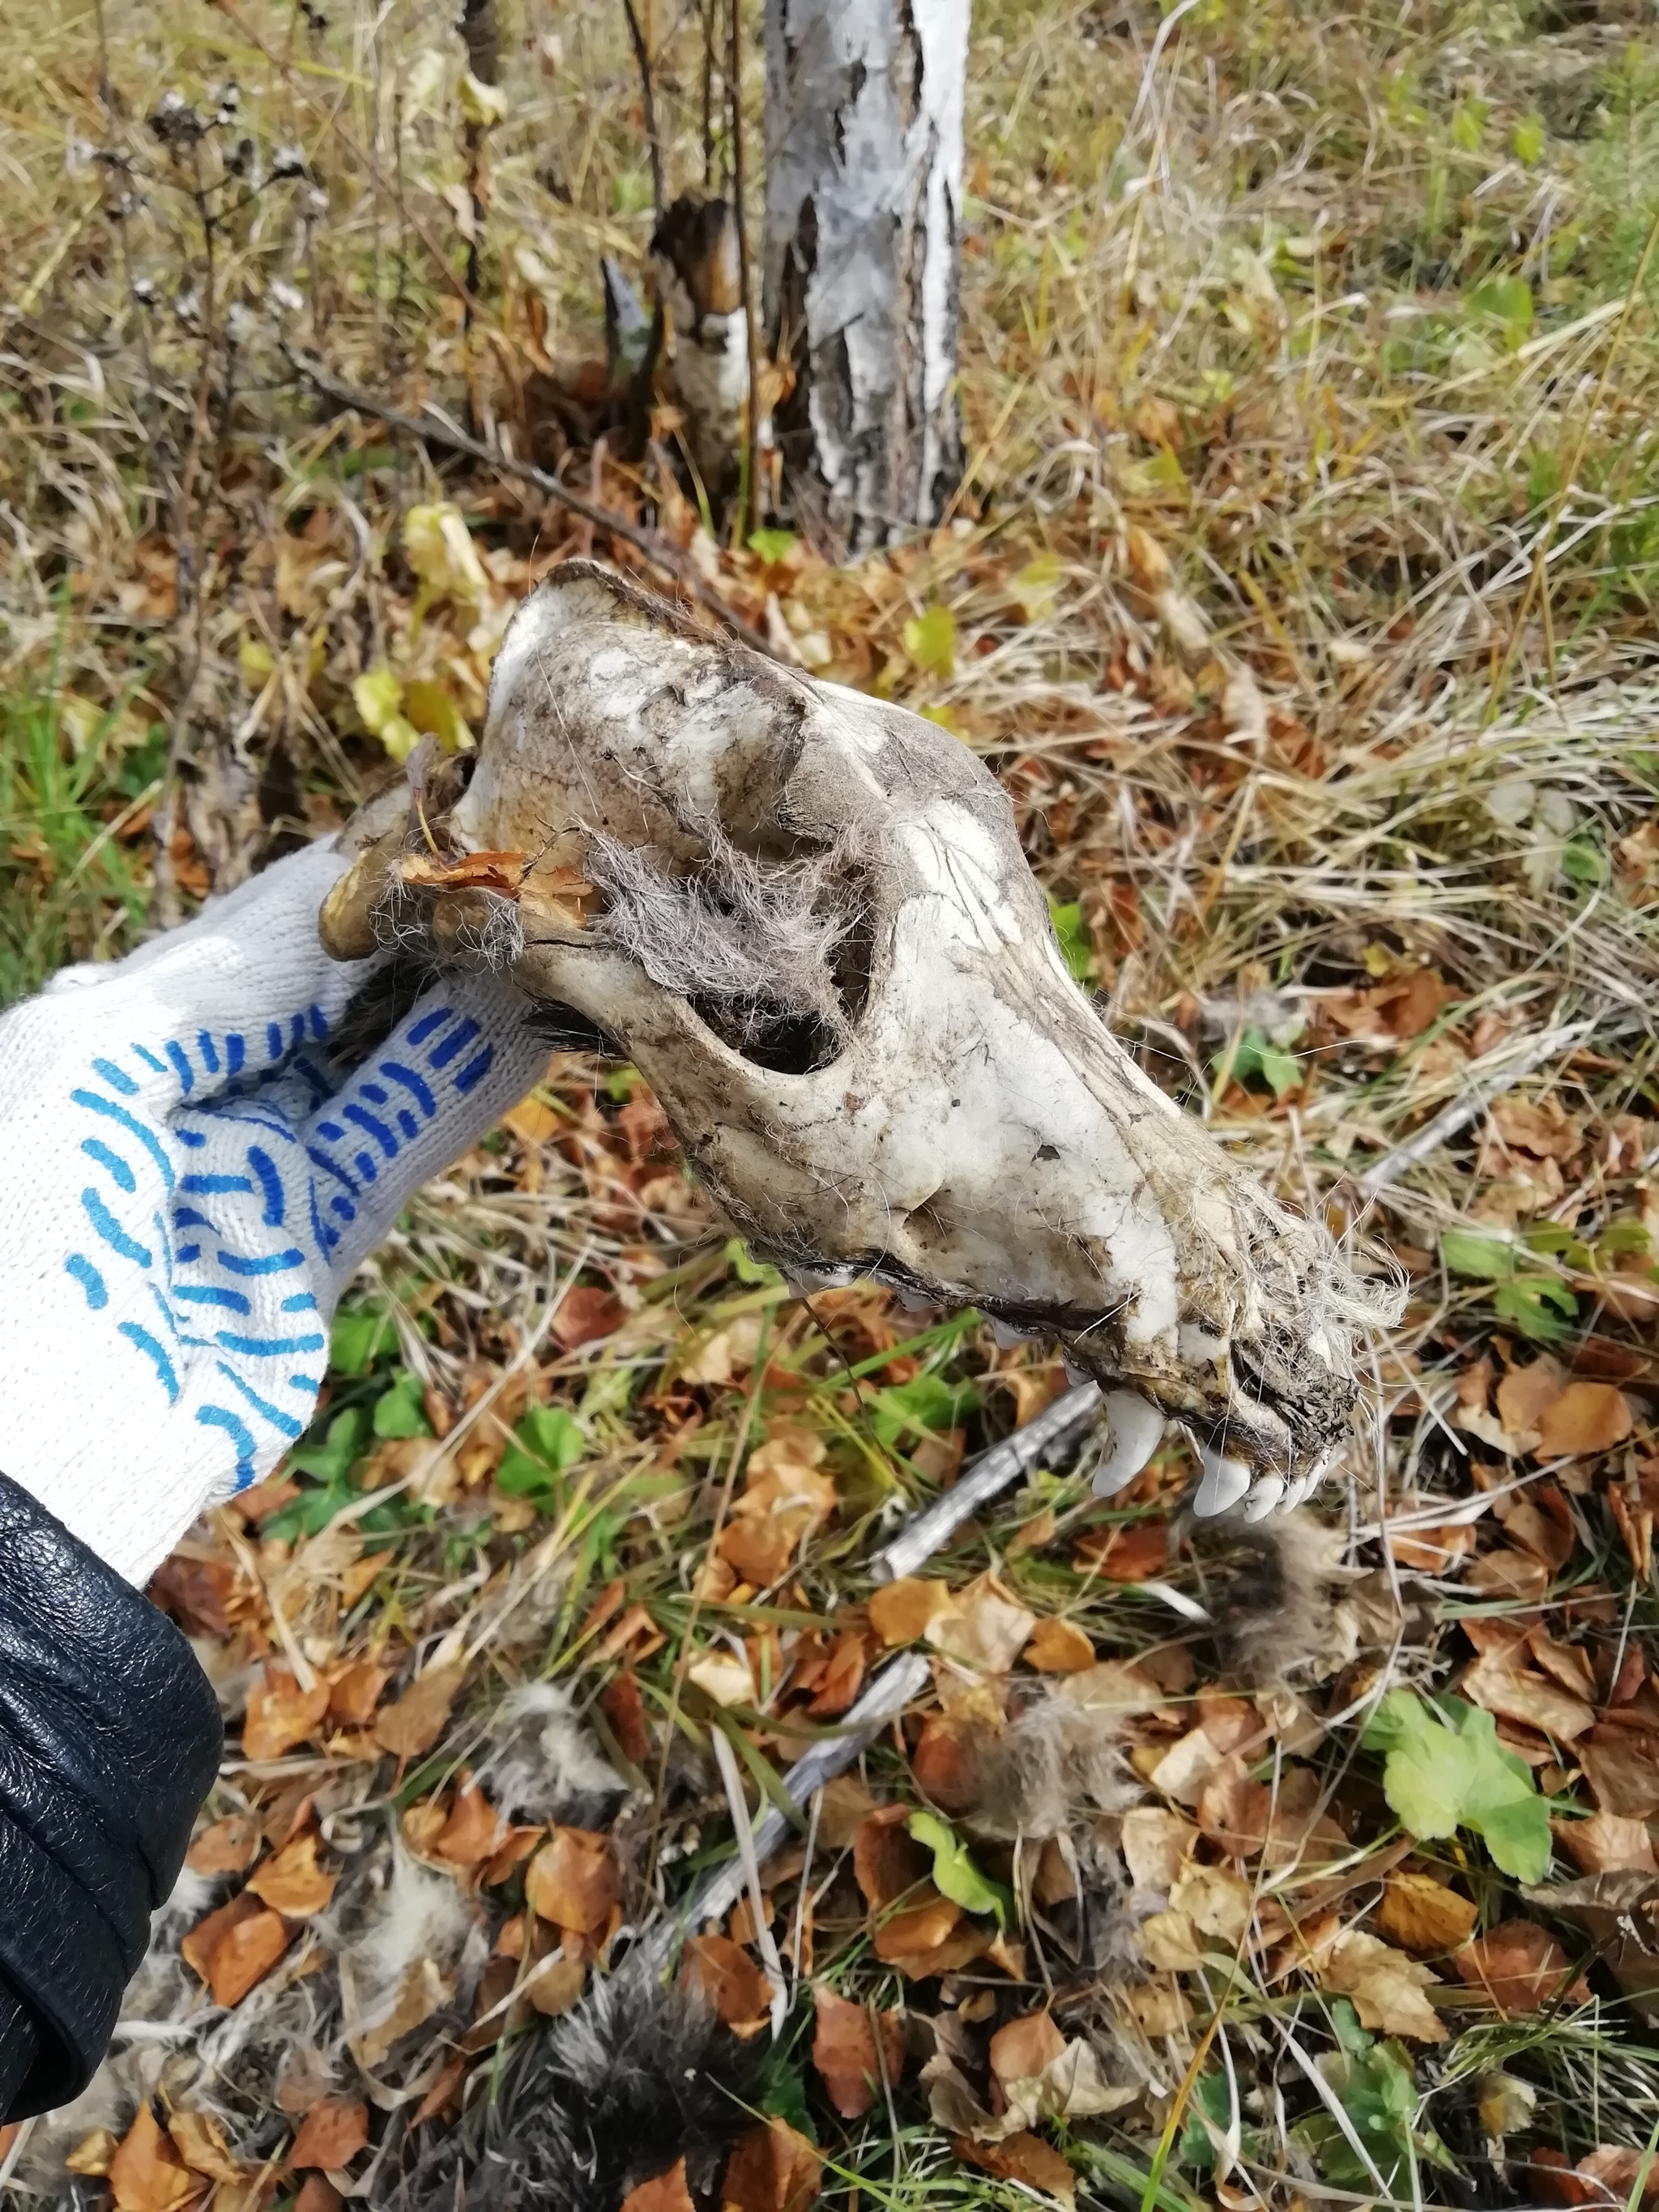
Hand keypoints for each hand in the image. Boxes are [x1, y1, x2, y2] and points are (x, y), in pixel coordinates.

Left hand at [0, 840, 547, 1585]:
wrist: (42, 1419)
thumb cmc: (27, 1207)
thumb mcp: (104, 1049)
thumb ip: (232, 971)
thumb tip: (345, 890)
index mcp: (109, 1032)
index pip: (246, 938)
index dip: (338, 887)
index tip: (432, 826)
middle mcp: (182, 1092)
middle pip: (320, 994)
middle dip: (405, 938)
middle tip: (506, 874)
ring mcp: (252, 1169)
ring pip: (369, 1062)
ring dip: (449, 1000)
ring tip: (537, 932)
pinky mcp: (313, 1247)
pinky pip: (394, 1145)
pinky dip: (458, 1088)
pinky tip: (527, 1028)